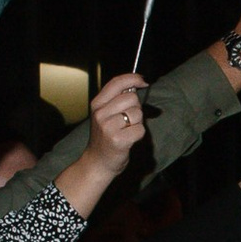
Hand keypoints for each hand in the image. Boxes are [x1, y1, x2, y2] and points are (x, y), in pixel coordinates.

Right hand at [64, 71, 148, 210]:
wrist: (97, 162)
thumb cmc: (105, 137)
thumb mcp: (105, 114)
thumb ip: (117, 99)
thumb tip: (138, 83)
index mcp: (97, 104)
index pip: (117, 83)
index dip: (133, 78)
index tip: (143, 81)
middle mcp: (100, 113)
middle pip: (131, 98)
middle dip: (136, 108)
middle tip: (128, 120)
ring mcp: (108, 127)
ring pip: (137, 114)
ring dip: (137, 122)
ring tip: (126, 130)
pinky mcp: (118, 140)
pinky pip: (140, 130)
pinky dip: (138, 135)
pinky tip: (129, 139)